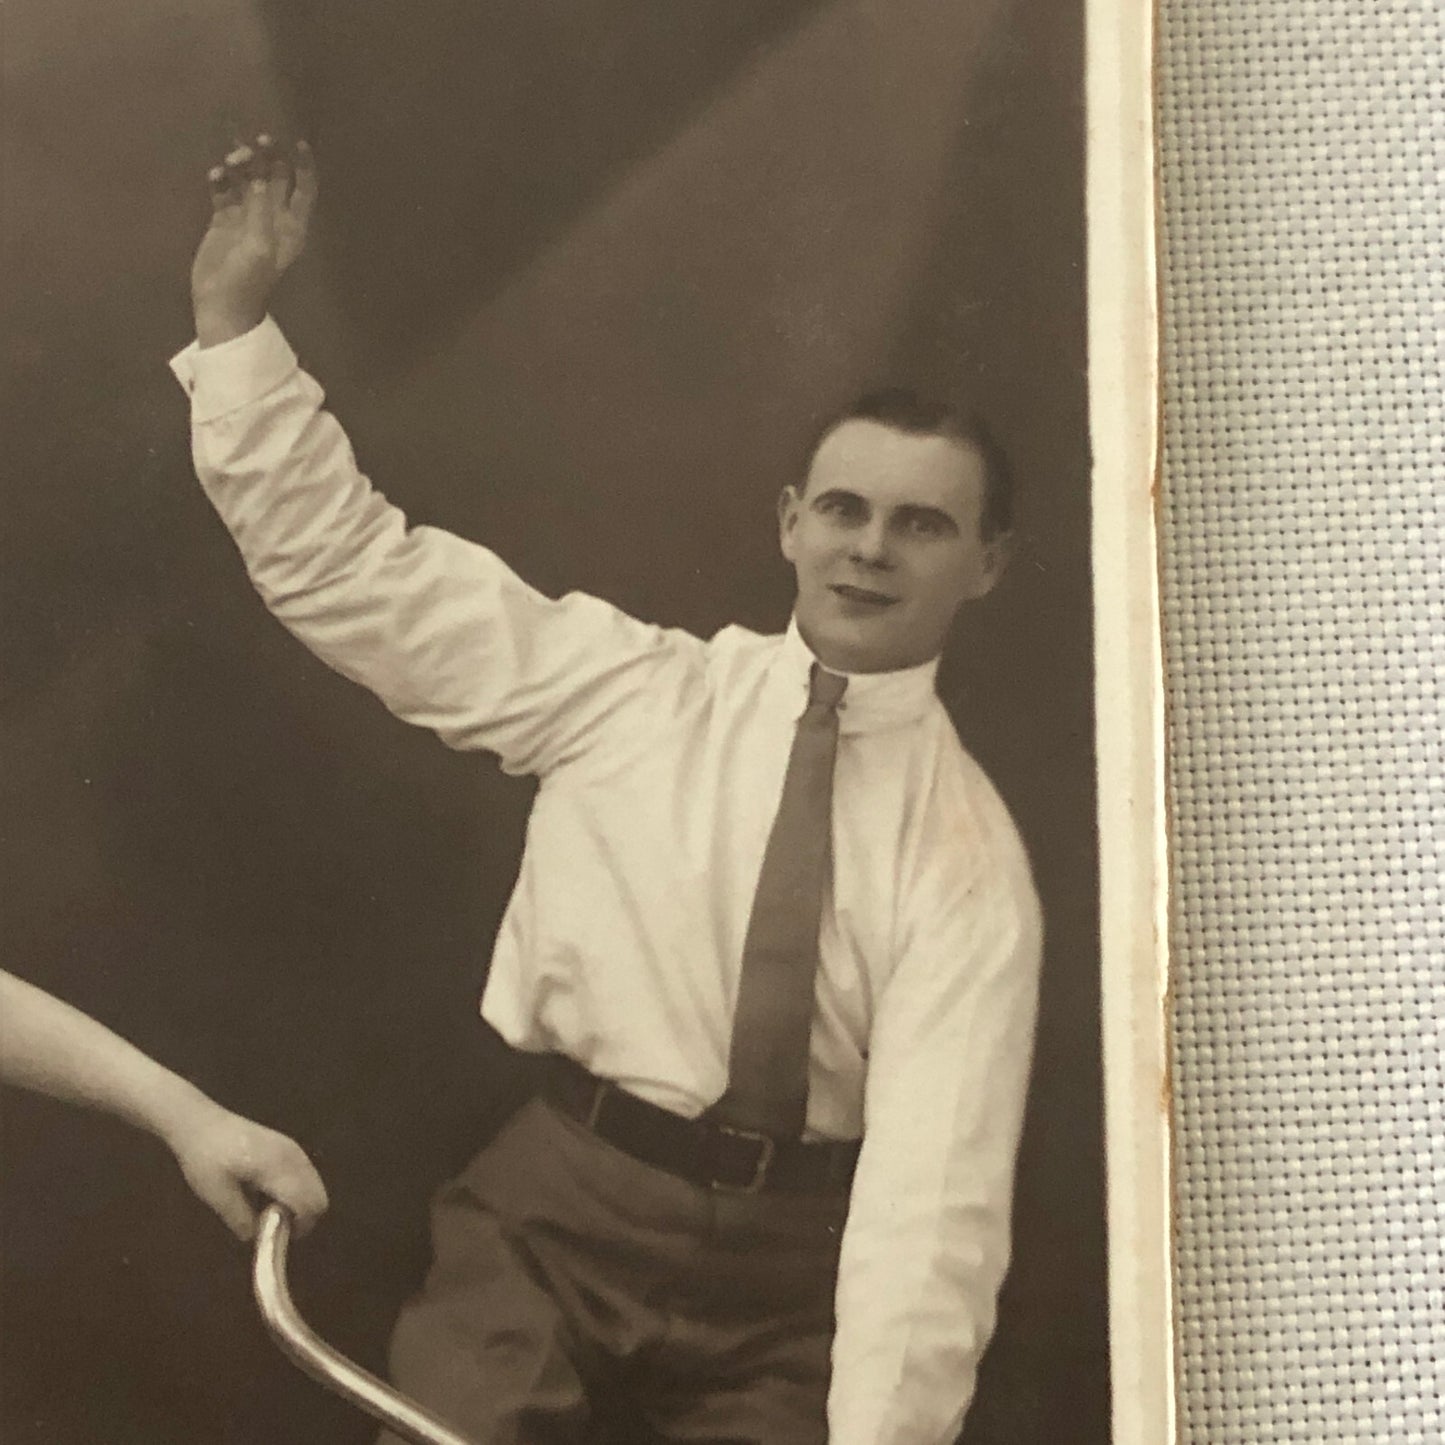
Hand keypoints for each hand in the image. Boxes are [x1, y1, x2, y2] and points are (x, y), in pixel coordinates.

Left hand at [164, 1095, 329, 1241]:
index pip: (308, 1203)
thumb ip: (240, 1218)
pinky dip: (296, 1190)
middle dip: (303, 1217)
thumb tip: (256, 1238)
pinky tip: (267, 1191)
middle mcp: (293, 1156)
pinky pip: (306, 1174)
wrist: (200, 1123)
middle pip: (319, 1196)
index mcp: (277, 1168)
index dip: (300, 1226)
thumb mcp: (216, 1195)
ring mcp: (293, 1148)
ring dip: (299, 1203)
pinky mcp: (288, 1145)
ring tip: (267, 1208)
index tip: (277, 1237)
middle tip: (273, 1225)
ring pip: (315, 1185)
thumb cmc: (205, 1158)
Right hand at [190, 134, 317, 347]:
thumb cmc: (248, 280)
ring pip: (248, 179)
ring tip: (231, 160)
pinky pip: (225, 190)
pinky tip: (216, 175)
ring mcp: (247, 216)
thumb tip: (256, 176)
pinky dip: (221, 179)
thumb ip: (259, 211)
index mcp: (291, 226)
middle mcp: (272, 217)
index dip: (304, 165)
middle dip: (269, 157)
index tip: (296, 142)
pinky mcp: (223, 219)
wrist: (221, 304)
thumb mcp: (258, 246)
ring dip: (242, 165)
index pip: (304, 189)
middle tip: (256, 141)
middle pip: (275, 177)